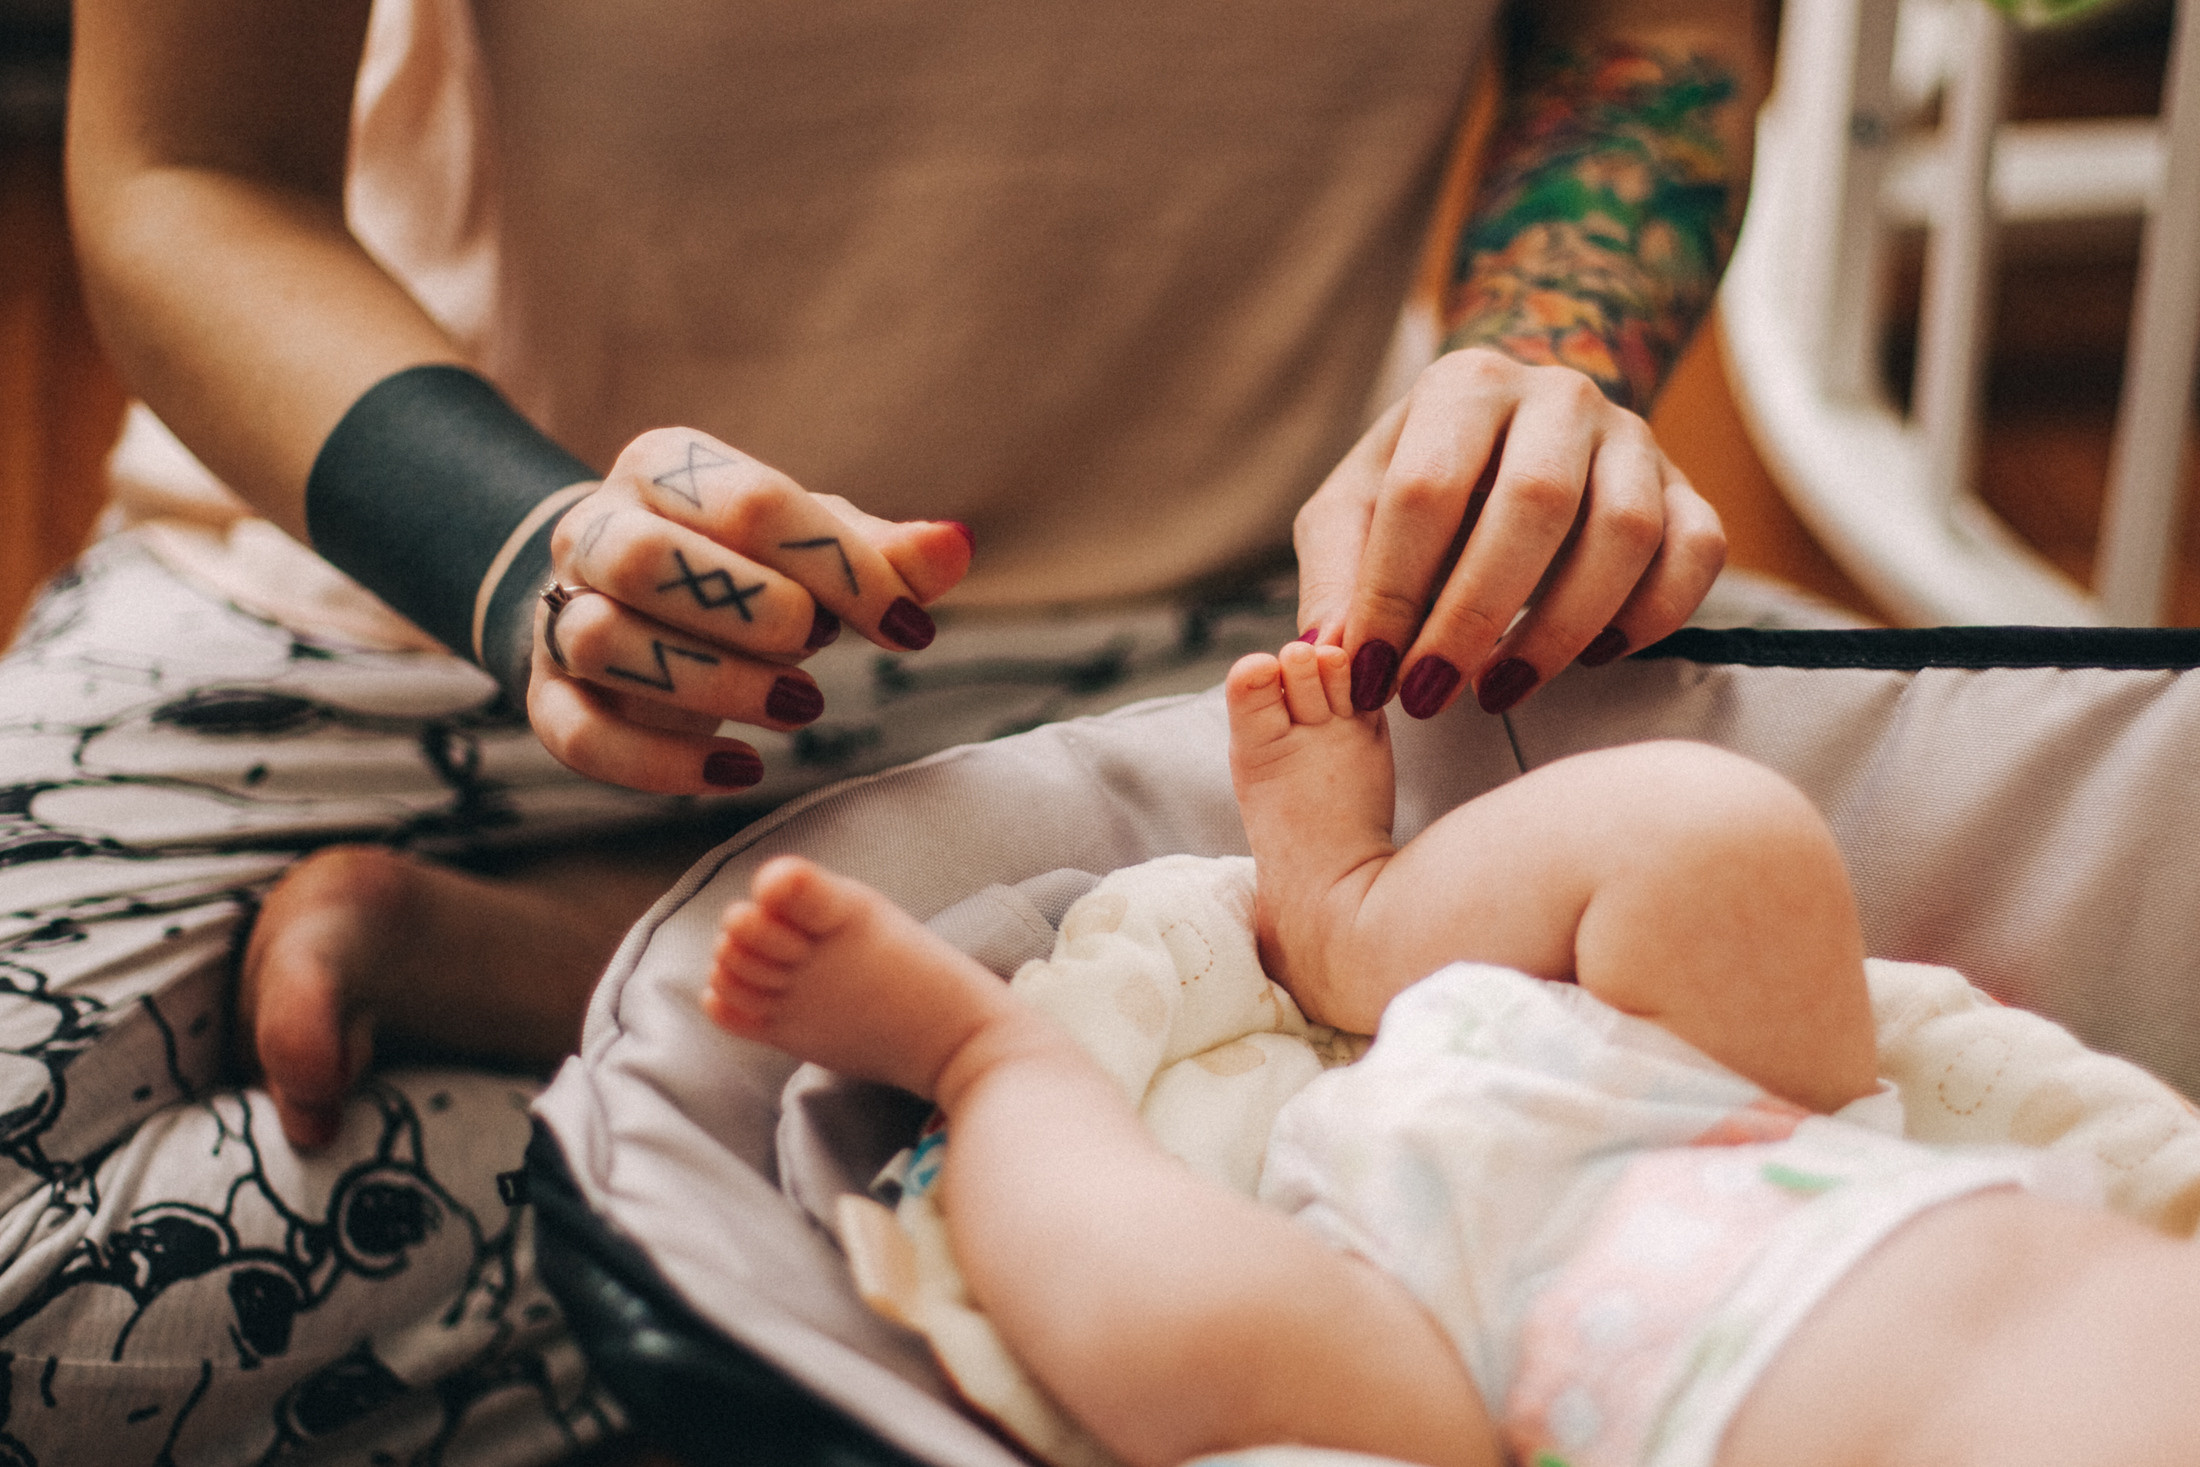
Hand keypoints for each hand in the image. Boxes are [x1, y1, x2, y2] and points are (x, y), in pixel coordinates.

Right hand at [528, 428, 971, 791]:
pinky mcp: (548, 698)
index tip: (909, 627)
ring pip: (604, 642)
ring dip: (713, 684)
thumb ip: (882, 553)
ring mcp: (558, 614)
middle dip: (746, 608)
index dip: (837, 567)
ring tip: (799, 707)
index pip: (746, 504)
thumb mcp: (815, 547)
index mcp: (664, 468)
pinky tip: (742, 770)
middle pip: (645, 558)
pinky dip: (661, 765)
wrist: (631, 603)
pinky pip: (580, 734)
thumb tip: (957, 545)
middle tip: (817, 646)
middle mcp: (595, 530)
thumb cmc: (746, 566)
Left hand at [1293, 348, 1724, 718]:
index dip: (1392, 594)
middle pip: (1534, 504)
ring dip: (1559, 630)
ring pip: (1624, 533)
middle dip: (1474, 617)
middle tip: (1430, 695)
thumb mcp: (1352, 513)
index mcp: (1465, 383)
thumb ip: (1335, 575)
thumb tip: (1331, 652)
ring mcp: (1634, 438)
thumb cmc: (1421, 486)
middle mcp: (1559, 396)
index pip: (1426, 490)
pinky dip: (1649, 618)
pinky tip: (1591, 656)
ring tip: (1500, 688)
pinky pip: (1696, 553)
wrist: (1510, 435)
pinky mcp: (1687, 487)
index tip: (1370, 675)